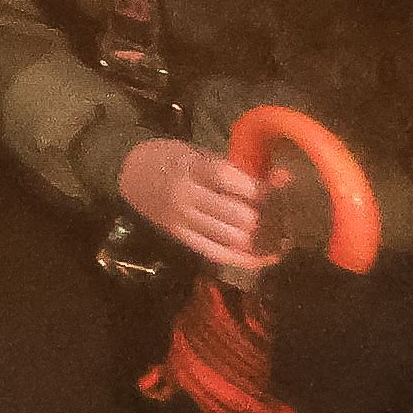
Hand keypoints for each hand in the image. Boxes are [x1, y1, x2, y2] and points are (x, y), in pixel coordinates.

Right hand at [122, 132, 278, 280]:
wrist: (128, 173)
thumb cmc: (170, 158)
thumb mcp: (199, 153)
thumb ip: (237, 169)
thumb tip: (284, 178)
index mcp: (190, 168)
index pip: (233, 181)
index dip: (261, 189)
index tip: (278, 190)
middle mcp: (185, 196)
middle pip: (238, 215)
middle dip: (266, 217)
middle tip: (281, 215)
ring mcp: (182, 221)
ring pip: (233, 238)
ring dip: (261, 240)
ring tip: (277, 235)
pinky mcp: (181, 238)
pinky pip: (219, 254)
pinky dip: (246, 259)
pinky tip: (264, 257)